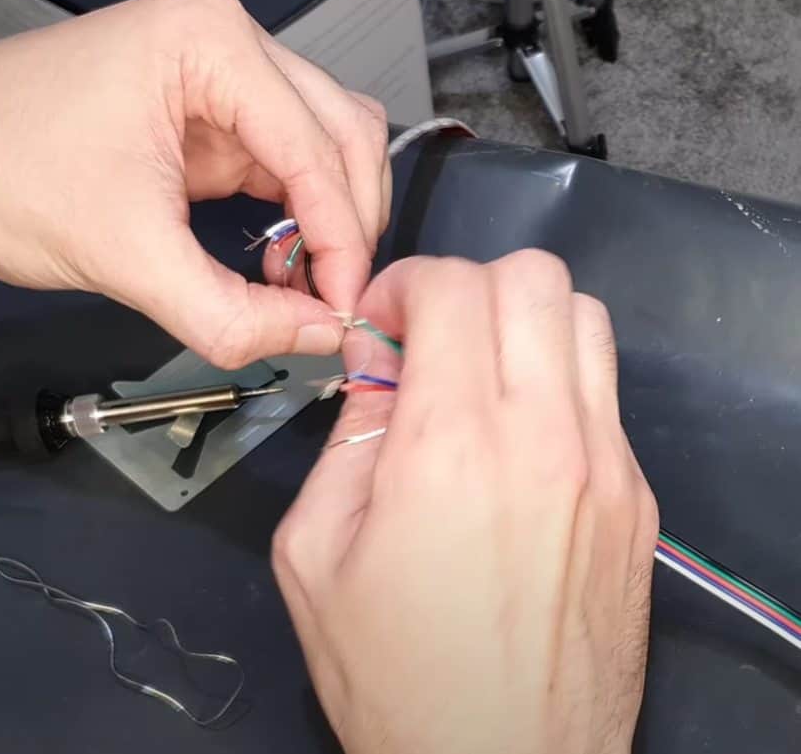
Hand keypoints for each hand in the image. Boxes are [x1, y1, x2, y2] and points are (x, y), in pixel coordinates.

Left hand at [0, 0, 389, 367]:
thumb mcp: (123, 255)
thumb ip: (230, 312)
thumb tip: (321, 338)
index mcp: (211, 42)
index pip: (318, 146)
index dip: (343, 240)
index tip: (347, 316)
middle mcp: (227, 39)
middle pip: (340, 132)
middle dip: (346, 224)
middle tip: (333, 306)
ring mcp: (216, 71)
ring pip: (319, 144)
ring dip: (324, 219)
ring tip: (303, 290)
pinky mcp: (201, 108)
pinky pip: (276, 160)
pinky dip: (291, 216)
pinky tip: (275, 265)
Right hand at [273, 252, 658, 753]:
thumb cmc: (394, 674)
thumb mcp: (315, 554)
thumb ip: (345, 437)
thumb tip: (376, 364)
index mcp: (452, 447)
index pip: (451, 286)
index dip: (401, 287)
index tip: (378, 331)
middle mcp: (545, 438)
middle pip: (531, 278)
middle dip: (462, 289)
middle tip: (424, 346)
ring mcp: (607, 467)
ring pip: (584, 318)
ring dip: (520, 323)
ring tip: (476, 379)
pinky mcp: (637, 501)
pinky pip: (604, 392)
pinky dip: (555, 382)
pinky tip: (516, 443)